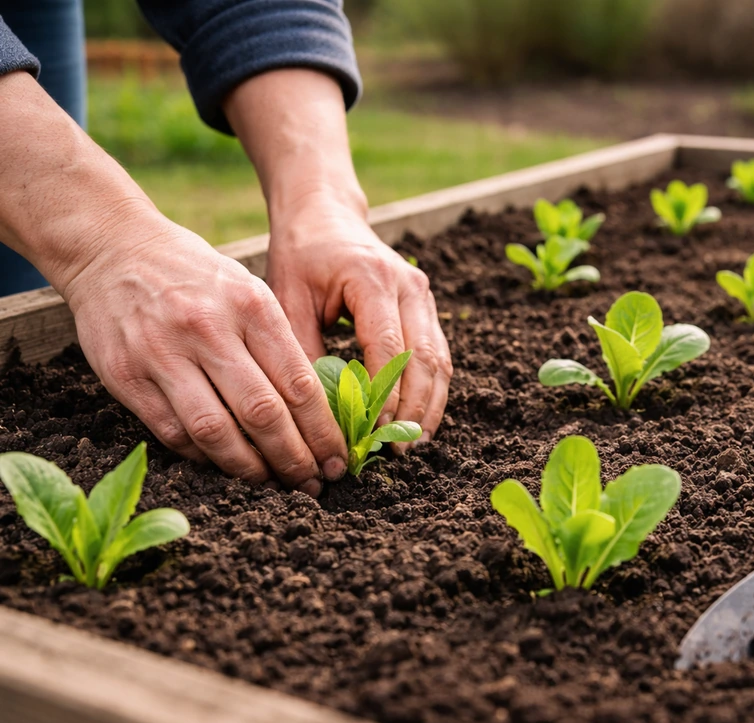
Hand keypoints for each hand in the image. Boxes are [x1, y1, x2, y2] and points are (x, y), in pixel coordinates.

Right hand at [62, 215, 347, 493]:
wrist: (114, 247)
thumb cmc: (197, 276)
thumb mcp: (249, 290)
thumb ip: (279, 344)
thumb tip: (318, 412)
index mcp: (251, 306)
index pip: (299, 384)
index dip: (323, 432)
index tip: (338, 460)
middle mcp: (208, 329)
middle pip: (263, 413)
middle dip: (295, 459)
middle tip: (314, 484)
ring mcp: (162, 353)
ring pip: (215, 432)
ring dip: (250, 469)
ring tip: (273, 484)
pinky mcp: (125, 376)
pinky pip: (173, 432)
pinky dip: (204, 457)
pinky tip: (227, 465)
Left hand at [267, 198, 452, 447]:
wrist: (324, 214)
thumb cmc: (300, 256)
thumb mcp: (288, 299)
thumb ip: (304, 352)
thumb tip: (321, 414)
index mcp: (372, 277)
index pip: (389, 347)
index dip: (385, 395)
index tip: (372, 432)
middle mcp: (408, 285)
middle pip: (425, 359)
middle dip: (414, 410)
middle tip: (397, 451)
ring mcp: (423, 295)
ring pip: (439, 361)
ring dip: (429, 406)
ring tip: (412, 446)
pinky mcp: (426, 307)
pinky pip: (438, 355)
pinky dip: (431, 391)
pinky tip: (417, 422)